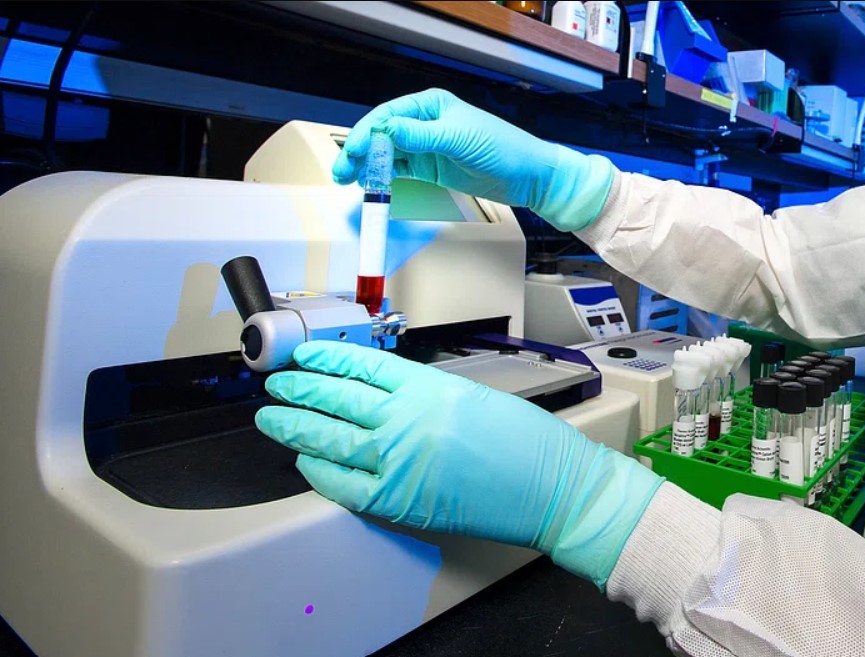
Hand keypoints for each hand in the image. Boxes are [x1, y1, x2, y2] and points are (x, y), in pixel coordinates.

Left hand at [255, 341, 661, 588]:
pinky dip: (319, 472)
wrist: (553, 487)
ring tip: (272, 417)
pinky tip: (304, 461)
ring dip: (295, 426)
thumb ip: (423, 393)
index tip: (305, 355)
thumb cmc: (526, 443)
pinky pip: (345, 484)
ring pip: (331, 438)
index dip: (326, 358)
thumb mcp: (472, 396)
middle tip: (277, 382)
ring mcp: (400, 460)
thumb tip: (380, 396)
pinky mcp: (401, 500)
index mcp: (428, 386)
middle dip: (300, 388)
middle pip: (336, 398)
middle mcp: (407, 419)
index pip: (361, 364)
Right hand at [332, 88, 614, 232]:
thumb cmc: (502, 148)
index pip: (388, 116)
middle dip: (360, 151)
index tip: (353, 151)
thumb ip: (421, 136)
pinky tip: (369, 184)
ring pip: (386, 154)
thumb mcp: (459, 139)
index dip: (367, 134)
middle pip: (381, 135)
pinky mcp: (430, 167)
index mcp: (430, 105)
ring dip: (366, 166)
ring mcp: (425, 146)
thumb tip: (387, 130)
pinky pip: (398, 169)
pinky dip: (382, 177)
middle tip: (343, 171)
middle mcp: (424, 122)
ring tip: (348, 180)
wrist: (527, 176)